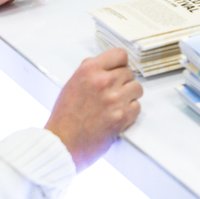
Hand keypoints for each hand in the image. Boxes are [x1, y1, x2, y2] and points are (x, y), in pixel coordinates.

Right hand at [45, 48, 143, 169]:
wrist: (61, 143)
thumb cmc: (64, 117)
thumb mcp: (72, 84)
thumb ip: (91, 72)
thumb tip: (108, 66)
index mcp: (89, 70)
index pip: (120, 55)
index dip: (120, 64)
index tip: (119, 71)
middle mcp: (103, 81)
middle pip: (129, 73)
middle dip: (123, 83)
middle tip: (113, 94)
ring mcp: (114, 98)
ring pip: (137, 88)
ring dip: (129, 97)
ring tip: (116, 105)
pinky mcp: (121, 116)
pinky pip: (137, 107)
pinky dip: (130, 112)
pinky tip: (117, 116)